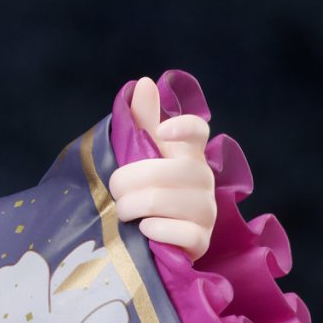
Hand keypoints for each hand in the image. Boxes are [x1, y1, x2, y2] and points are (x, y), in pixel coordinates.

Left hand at [108, 76, 216, 260]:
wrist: (153, 236)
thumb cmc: (147, 190)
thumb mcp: (142, 154)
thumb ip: (142, 120)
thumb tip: (144, 82)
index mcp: (188, 154)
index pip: (198, 131)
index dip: (184, 127)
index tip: (162, 131)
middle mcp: (203, 179)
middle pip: (169, 171)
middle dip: (129, 182)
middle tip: (116, 192)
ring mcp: (206, 211)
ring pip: (167, 201)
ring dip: (133, 206)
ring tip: (124, 212)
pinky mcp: (202, 240)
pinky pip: (180, 232)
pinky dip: (155, 230)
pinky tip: (145, 230)